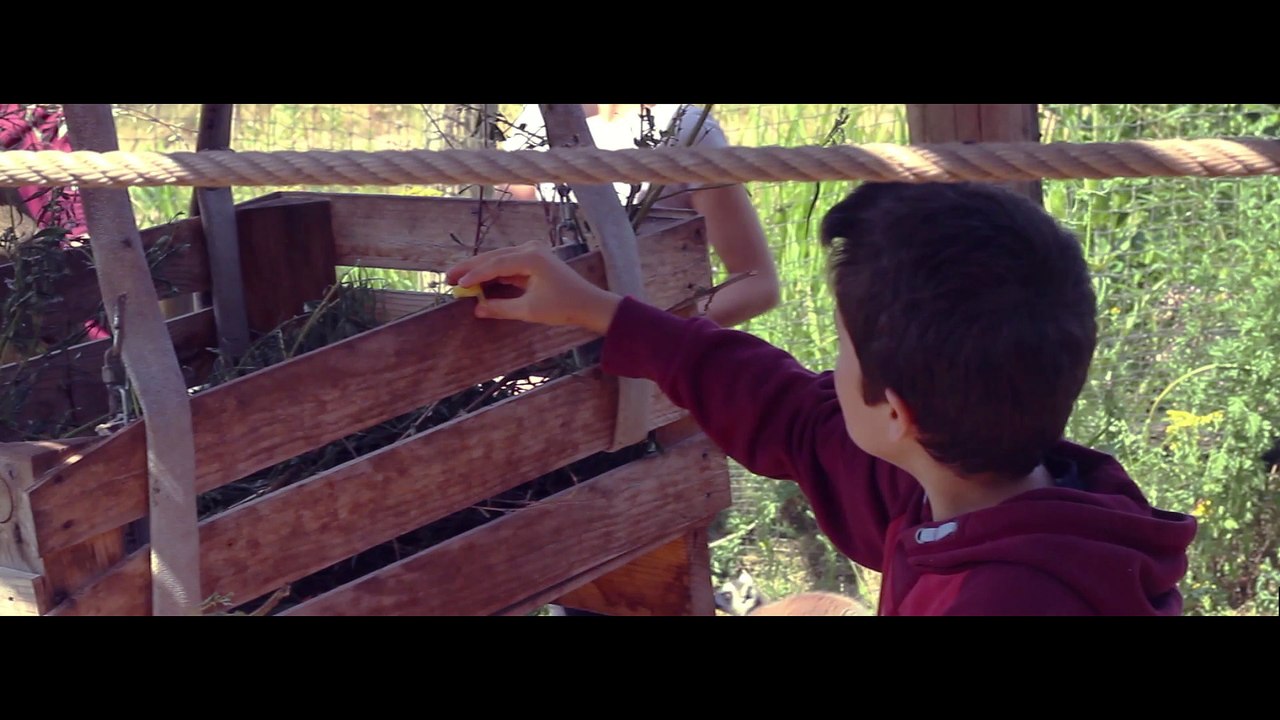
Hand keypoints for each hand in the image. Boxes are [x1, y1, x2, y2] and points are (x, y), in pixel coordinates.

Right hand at [444, 242, 622, 333]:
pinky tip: (478, 281)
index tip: (457, 284)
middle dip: (470, 268)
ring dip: (479, 270)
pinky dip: (492, 273)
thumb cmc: (563, 306)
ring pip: (498, 260)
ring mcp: (532, 253)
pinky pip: (507, 265)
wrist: (589, 304)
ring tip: (457, 279)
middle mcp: (530, 250)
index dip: (474, 274)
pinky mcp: (533, 261)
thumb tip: (477, 309)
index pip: (495, 264)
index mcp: (531, 257)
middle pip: (493, 257)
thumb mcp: (529, 310)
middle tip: (448, 278)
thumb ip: (501, 308)